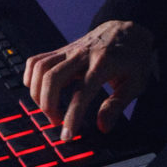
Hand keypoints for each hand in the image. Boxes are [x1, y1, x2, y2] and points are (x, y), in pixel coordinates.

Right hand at [24, 20, 155, 140]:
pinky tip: (39, 89)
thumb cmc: (134, 58)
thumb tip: (102, 126)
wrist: (129, 30)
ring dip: (38, 93)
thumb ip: (117, 106)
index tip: (67, 135)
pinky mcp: (62, 50)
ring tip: (48, 108)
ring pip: (40, 68)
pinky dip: (31, 76)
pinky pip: (36, 60)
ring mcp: (69, 51)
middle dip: (48, 106)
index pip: (81, 94)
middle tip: (57, 121)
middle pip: (52, 78)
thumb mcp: (136, 83)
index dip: (71, 117)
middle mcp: (82, 55)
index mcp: (103, 65)